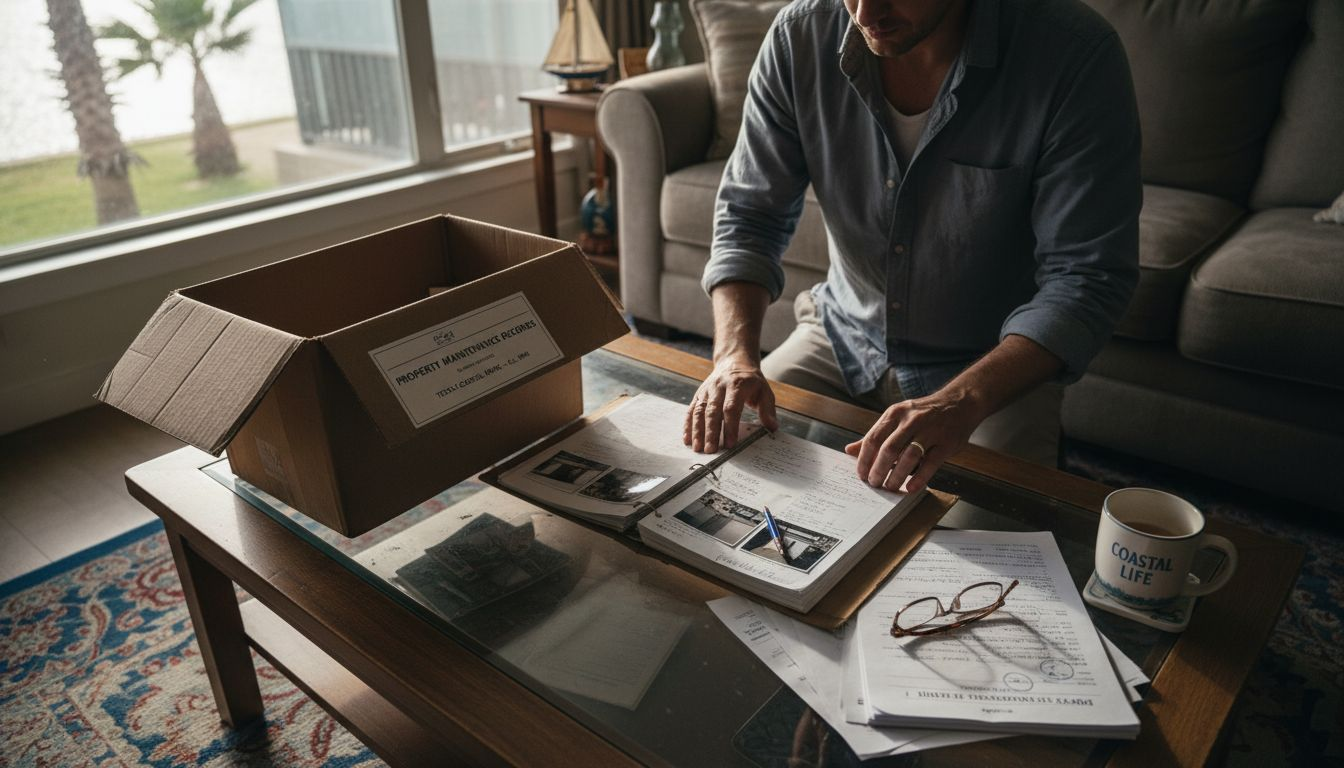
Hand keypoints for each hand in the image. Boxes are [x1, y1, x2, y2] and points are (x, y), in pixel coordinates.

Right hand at [684, 358, 779, 452]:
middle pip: (713, 411)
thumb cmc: (751, 381)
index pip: (731, 408)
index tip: (730, 444)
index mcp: (737, 385)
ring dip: (697, 431)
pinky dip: (688, 425)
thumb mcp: (764, 391)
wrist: (734, 362)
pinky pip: (691, 410)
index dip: (730, 426)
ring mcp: (707, 390)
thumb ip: (768, 410)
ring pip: (699, 411)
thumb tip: (772, 427)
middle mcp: (719, 387)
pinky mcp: (699, 394)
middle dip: (711, 432)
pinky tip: (687, 439)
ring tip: (697, 448)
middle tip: (711, 450)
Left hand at [844, 387, 987, 493]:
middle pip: (888, 449)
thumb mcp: (897, 418)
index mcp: (895, 414)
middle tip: (874, 484)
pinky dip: (919, 478)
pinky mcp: (947, 443)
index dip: (864, 460)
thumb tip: (849, 450)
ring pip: (908, 457)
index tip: (861, 475)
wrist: (959, 403)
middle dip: (878, 470)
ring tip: (890, 487)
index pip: (873, 438)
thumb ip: (876, 435)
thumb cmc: (923, 414)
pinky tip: (911, 488)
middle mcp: (911, 420)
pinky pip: (930, 464)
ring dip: (896, 476)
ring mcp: (931, 430)